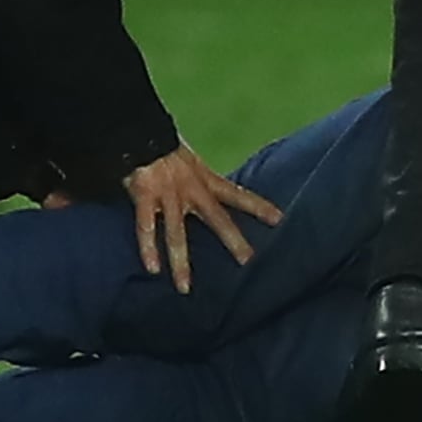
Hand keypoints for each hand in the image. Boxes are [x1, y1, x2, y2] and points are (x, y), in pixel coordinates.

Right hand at [120, 144, 282, 293]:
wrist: (141, 132)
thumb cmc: (164, 147)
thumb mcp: (191, 162)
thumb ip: (201, 181)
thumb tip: (212, 197)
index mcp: (205, 179)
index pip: (238, 194)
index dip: (259, 206)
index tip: (280, 219)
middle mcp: (191, 189)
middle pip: (217, 219)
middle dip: (232, 241)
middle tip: (249, 261)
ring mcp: (168, 195)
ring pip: (177, 234)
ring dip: (181, 263)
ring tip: (185, 288)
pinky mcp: (145, 197)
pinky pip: (146, 228)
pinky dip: (148, 249)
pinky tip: (152, 269)